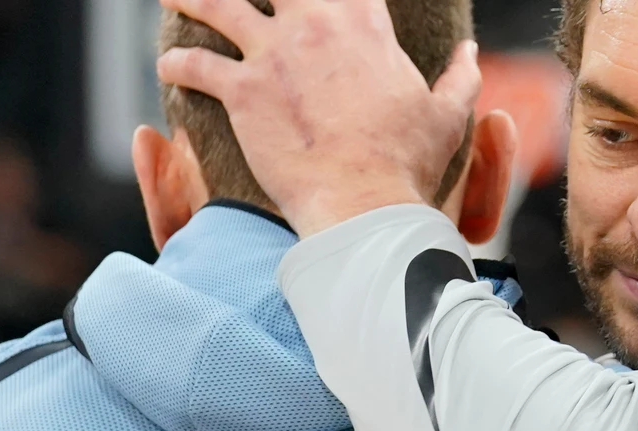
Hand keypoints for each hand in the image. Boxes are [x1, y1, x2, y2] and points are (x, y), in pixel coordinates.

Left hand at [156, 0, 480, 235]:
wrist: (365, 204)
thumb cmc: (407, 164)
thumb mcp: (447, 116)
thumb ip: (460, 78)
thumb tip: (470, 53)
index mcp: (364, 23)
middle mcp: (314, 25)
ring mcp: (274, 54)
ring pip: (218, 4)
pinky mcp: (242, 91)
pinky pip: (196, 65)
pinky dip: (177, 63)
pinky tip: (167, 65)